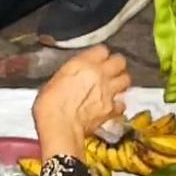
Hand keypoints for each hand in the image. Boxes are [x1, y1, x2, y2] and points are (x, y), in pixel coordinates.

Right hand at [33, 46, 129, 161]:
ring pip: (126, 80)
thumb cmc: (50, 104)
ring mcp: (109, 92)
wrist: (60, 126)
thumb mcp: (55, 80)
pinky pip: (122, 103)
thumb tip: (75, 77)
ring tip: (114, 87)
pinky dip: (118, 105)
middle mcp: (100, 74)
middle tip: (110, 71)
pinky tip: (111, 107)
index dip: (100, 55)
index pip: (102, 50)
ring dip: (121, 82)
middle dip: (116, 65)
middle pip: (120, 61)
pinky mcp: (112, 109)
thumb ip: (71, 74)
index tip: (97, 59)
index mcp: (83, 64)